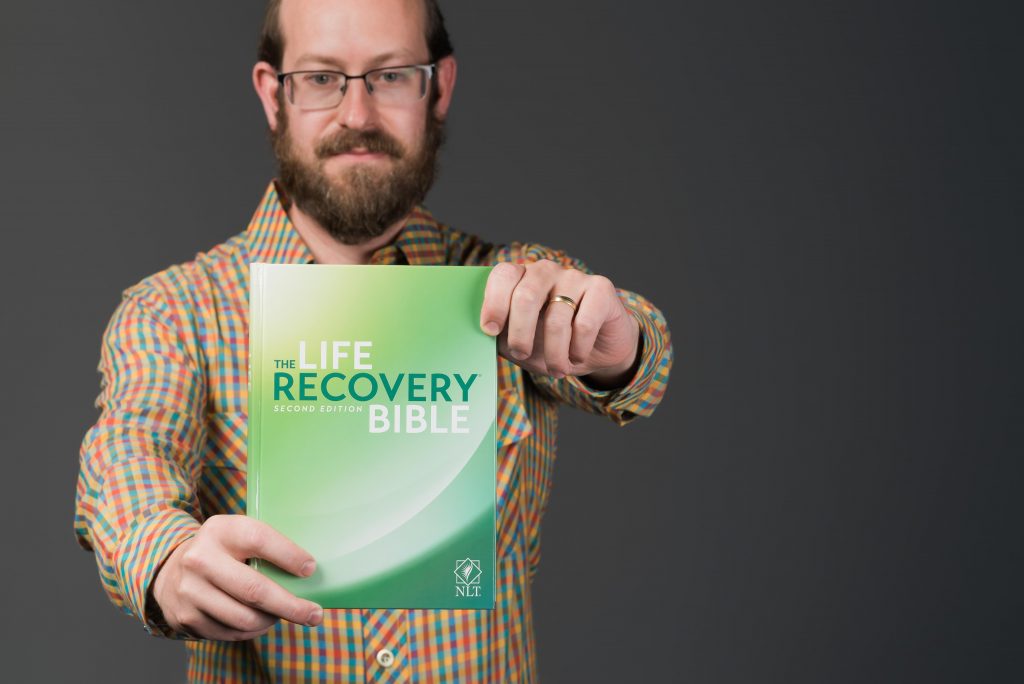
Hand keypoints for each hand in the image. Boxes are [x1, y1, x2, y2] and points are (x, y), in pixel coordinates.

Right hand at [151, 515, 322, 640]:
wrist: (171, 569)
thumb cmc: (222, 551)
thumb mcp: (237, 535)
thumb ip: (266, 546)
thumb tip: (309, 572)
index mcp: (220, 530)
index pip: (259, 539)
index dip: (289, 555)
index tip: (311, 569)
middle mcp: (200, 559)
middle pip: (254, 589)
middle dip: (291, 606)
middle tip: (315, 615)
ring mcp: (190, 590)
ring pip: (244, 618)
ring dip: (271, 621)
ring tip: (282, 615)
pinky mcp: (186, 617)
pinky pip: (230, 633)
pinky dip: (251, 631)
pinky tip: (258, 621)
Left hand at [481, 260, 640, 387]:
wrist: (596, 350)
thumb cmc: (549, 344)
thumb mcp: (518, 344)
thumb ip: (498, 338)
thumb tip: (478, 342)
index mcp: (521, 278)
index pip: (503, 275)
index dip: (494, 302)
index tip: (489, 331)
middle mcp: (545, 271)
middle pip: (526, 296)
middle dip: (520, 333)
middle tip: (522, 354)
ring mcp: (574, 277)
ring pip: (556, 318)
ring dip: (554, 353)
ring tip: (556, 369)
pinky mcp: (601, 289)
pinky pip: (584, 324)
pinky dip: (578, 348)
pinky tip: (577, 356)